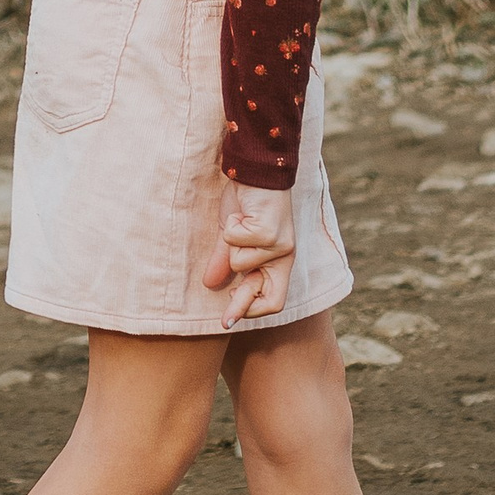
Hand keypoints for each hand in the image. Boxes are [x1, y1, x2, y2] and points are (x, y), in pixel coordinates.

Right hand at [204, 179, 296, 327]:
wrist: (256, 171)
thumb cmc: (248, 202)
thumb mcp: (233, 236)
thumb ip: (224, 260)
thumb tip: (210, 285)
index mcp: (279, 260)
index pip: (274, 300)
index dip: (252, 312)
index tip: (230, 319)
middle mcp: (284, 257)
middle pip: (269, 299)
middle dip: (241, 307)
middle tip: (225, 323)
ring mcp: (280, 246)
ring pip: (241, 263)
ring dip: (230, 243)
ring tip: (239, 221)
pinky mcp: (270, 232)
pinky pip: (236, 242)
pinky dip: (231, 227)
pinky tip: (240, 213)